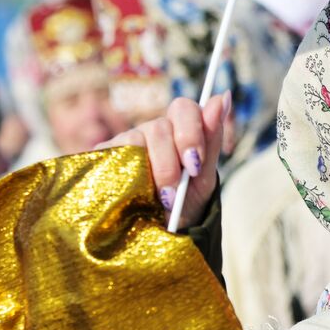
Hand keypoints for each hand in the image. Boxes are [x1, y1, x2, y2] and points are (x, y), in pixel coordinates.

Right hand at [100, 93, 228, 229]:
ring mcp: (127, 141)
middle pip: (160, 127)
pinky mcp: (105, 155)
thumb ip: (212, 139)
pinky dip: (128, 176)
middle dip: (170, 163)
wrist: (159, 233)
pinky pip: (114, 154)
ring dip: (151, 173)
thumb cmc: (186, 203)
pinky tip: (134, 194)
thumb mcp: (203, 178)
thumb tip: (224, 96)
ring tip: (159, 200)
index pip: (184, 108)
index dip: (190, 132)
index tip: (194, 165)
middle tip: (175, 192)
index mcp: (180, 130)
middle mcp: (153, 130)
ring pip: (136, 139)